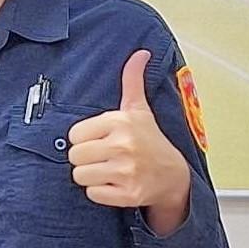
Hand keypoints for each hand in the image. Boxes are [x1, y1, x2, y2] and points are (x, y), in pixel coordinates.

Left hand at [67, 50, 190, 234]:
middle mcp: (123, 146)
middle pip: (74, 156)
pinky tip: (115, 184)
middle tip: (103, 157)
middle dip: (85, 158)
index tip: (100, 140)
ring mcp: (126, 171)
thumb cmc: (150, 140)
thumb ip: (132, 81)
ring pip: (80, 176)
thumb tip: (140, 53)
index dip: (84, 139)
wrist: (174, 176)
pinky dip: (100, 192)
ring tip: (107, 170)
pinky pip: (92, 194)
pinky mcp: (128, 194)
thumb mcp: (138, 109)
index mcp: (121, 122)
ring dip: (91, 176)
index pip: (74, 134)